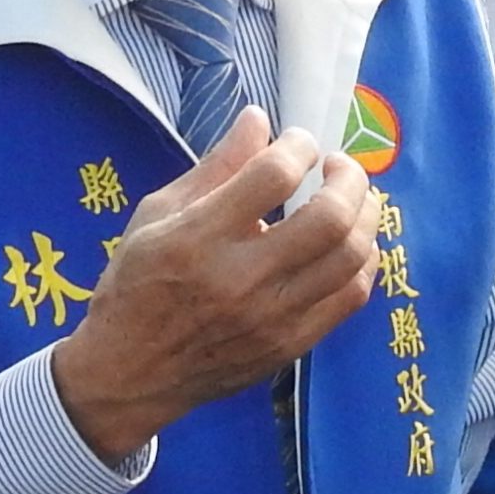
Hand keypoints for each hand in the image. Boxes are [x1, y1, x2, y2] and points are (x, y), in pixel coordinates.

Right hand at [51, 106, 378, 462]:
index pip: (273, 176)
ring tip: (353, 198)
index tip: (296, 141)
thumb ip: (215, 166)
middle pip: (328, 218)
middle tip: (338, 165)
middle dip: (349, 177)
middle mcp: (241, 279)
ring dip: (365, 215)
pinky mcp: (290, 346)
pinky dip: (364, 260)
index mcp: (200, 238)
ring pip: (351, 257)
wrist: (128, 373)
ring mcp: (272, 318)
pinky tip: (353, 242)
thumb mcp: (158, 213)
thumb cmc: (137, 283)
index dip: (297, 145)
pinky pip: (351, 297)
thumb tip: (259, 119)